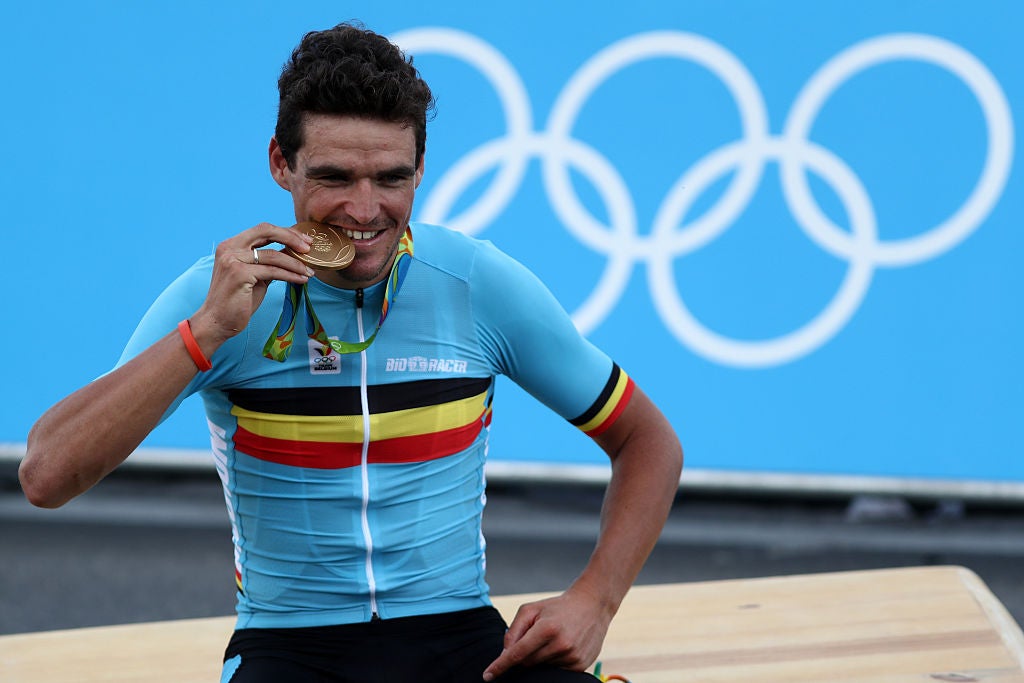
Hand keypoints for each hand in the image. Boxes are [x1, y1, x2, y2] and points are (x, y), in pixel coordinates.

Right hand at [190, 222, 313, 348]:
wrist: (217, 321)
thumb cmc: (237, 300)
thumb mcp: (255, 275)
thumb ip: (268, 262)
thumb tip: (292, 253)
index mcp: (231, 244)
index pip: (262, 229)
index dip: (285, 232)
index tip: (304, 239)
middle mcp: (230, 248)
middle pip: (267, 231)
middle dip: (291, 238)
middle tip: (309, 247)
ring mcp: (233, 260)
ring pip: (273, 255)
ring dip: (296, 263)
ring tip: (310, 272)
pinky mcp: (240, 274)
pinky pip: (273, 272)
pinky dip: (291, 275)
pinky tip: (302, 279)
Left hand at [482, 587, 611, 680]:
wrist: (593, 605)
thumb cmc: (557, 607)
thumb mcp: (532, 609)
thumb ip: (514, 629)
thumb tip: (505, 653)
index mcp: (547, 628)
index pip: (517, 653)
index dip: (500, 666)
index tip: (487, 676)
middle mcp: (561, 645)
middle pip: (527, 662)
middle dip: (525, 653)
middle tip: (537, 636)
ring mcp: (572, 657)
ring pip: (541, 667)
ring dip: (541, 656)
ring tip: (554, 638)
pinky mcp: (581, 665)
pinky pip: (556, 671)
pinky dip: (553, 661)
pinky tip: (563, 645)